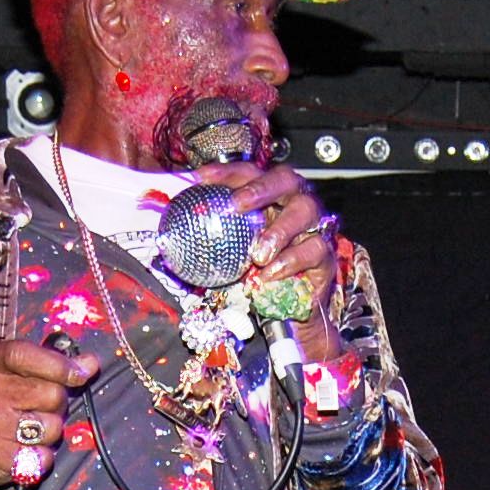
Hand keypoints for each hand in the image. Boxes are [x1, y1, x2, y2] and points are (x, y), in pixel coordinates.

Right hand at [0, 336, 100, 489]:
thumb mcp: (14, 374)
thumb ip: (51, 365)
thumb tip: (91, 364)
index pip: (26, 354)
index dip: (59, 365)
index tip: (81, 375)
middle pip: (52, 394)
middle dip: (56, 405)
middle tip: (36, 410)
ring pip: (53, 428)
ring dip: (50, 434)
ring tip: (27, 432)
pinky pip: (43, 457)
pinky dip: (41, 458)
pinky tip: (23, 451)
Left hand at [196, 159, 341, 357]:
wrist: (287, 317)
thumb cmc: (255, 280)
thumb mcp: (227, 257)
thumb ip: (209, 241)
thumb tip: (165, 237)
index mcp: (268, 197)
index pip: (249, 173)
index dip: (226, 171)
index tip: (201, 178)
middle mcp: (292, 204)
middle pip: (285, 179)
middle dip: (260, 188)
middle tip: (237, 205)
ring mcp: (312, 227)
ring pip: (305, 210)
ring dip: (279, 228)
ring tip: (258, 252)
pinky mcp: (325, 255)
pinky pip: (313, 249)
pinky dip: (291, 260)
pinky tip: (270, 273)